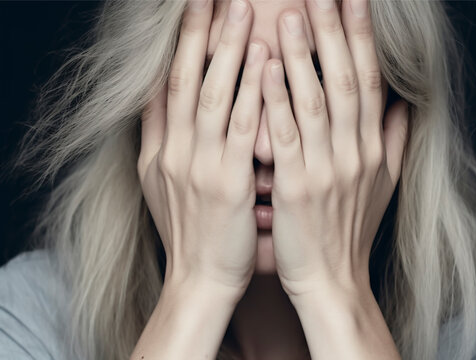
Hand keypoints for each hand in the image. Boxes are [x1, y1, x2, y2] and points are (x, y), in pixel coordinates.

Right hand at [137, 0, 268, 294]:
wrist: (201, 278)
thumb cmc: (191, 230)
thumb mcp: (162, 183)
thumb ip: (161, 139)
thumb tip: (158, 100)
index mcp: (160, 149)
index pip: (165, 84)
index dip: (177, 43)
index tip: (190, 9)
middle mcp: (174, 151)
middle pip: (184, 78)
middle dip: (198, 31)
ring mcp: (198, 165)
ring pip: (210, 94)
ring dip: (225, 49)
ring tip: (240, 9)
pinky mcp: (227, 182)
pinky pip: (241, 127)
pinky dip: (252, 91)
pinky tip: (265, 61)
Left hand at [261, 0, 408, 300]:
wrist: (331, 280)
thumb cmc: (350, 232)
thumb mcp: (383, 186)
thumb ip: (394, 142)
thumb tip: (404, 105)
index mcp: (372, 149)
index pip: (371, 82)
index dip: (364, 39)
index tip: (357, 2)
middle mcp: (354, 153)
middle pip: (347, 81)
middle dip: (336, 33)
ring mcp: (326, 169)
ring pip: (316, 101)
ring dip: (303, 56)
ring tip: (290, 16)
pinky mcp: (296, 186)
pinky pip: (286, 135)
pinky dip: (276, 100)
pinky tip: (264, 68)